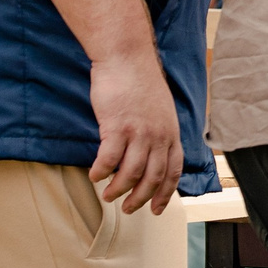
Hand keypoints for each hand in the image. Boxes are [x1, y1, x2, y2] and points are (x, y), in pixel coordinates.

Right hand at [88, 51, 181, 214]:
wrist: (127, 58)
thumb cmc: (140, 83)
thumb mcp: (161, 110)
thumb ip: (159, 132)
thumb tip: (152, 154)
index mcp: (171, 132)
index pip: (173, 171)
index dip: (165, 194)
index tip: (156, 210)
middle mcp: (159, 136)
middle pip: (153, 178)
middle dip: (139, 198)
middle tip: (127, 209)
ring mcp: (139, 132)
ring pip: (130, 173)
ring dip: (117, 189)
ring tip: (107, 196)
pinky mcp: (117, 127)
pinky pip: (108, 159)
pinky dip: (100, 172)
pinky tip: (94, 176)